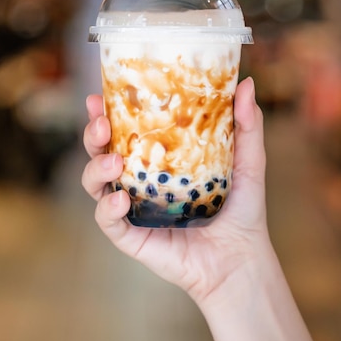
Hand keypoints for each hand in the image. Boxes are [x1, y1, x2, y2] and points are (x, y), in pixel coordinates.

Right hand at [81, 76, 268, 304]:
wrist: (240, 258)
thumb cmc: (242, 209)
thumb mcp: (248, 162)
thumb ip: (246, 125)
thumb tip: (246, 83)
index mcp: (157, 158)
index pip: (125, 129)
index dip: (107, 112)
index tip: (101, 95)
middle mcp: (138, 180)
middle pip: (101, 151)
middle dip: (93, 134)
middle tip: (102, 123)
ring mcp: (131, 208)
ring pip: (94, 182)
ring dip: (96, 167)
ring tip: (114, 161)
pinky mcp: (130, 235)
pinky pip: (107, 220)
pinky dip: (107, 207)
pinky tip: (120, 198)